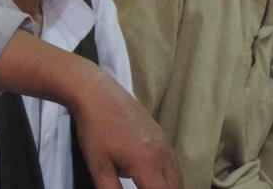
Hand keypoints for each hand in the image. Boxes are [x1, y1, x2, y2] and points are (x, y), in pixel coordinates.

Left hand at [0, 30, 180, 188]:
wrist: (97, 93)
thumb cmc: (94, 130)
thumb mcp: (99, 167)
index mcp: (147, 164)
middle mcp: (163, 155)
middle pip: (175, 188)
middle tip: (143, 188)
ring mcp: (165, 143)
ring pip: (177, 177)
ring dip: (168, 187)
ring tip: (147, 185)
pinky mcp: (162, 135)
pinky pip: (174, 163)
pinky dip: (169, 176)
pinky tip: (152, 179)